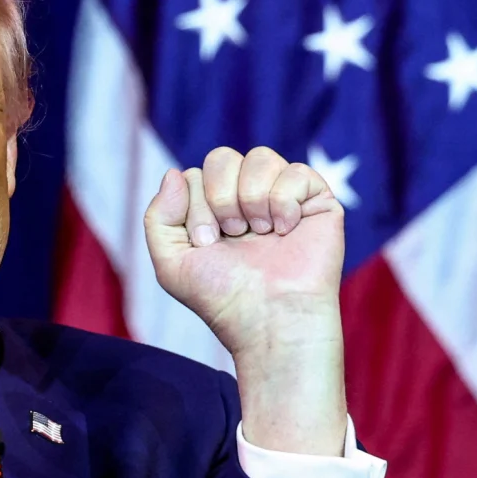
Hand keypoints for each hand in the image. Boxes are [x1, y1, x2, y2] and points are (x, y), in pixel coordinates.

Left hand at [143, 146, 346, 454]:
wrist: (269, 320)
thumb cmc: (223, 297)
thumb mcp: (171, 263)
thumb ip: (159, 216)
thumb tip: (175, 172)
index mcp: (214, 207)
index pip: (195, 174)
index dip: (196, 206)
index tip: (207, 244)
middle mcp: (247, 197)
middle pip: (223, 157)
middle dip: (220, 197)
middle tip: (232, 235)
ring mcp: (282, 196)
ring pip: (260, 157)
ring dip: (252, 198)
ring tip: (260, 234)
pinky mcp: (317, 202)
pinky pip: (297, 171)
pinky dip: (284, 202)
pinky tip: (286, 230)